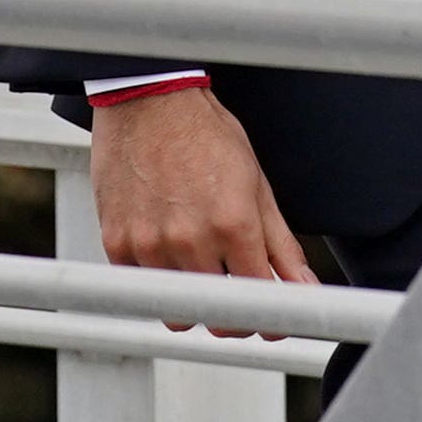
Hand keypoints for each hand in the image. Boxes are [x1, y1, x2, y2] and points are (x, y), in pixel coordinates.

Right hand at [89, 82, 309, 327]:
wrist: (149, 100)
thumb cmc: (205, 135)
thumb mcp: (257, 185)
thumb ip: (281, 246)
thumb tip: (304, 290)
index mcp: (234, 223)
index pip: (256, 305)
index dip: (267, 319)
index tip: (268, 321)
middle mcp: (191, 239)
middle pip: (216, 317)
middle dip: (231, 318)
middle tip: (234, 296)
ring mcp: (150, 244)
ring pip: (176, 312)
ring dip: (192, 303)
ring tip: (198, 269)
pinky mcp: (117, 243)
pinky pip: (141, 289)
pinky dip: (157, 282)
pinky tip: (167, 251)